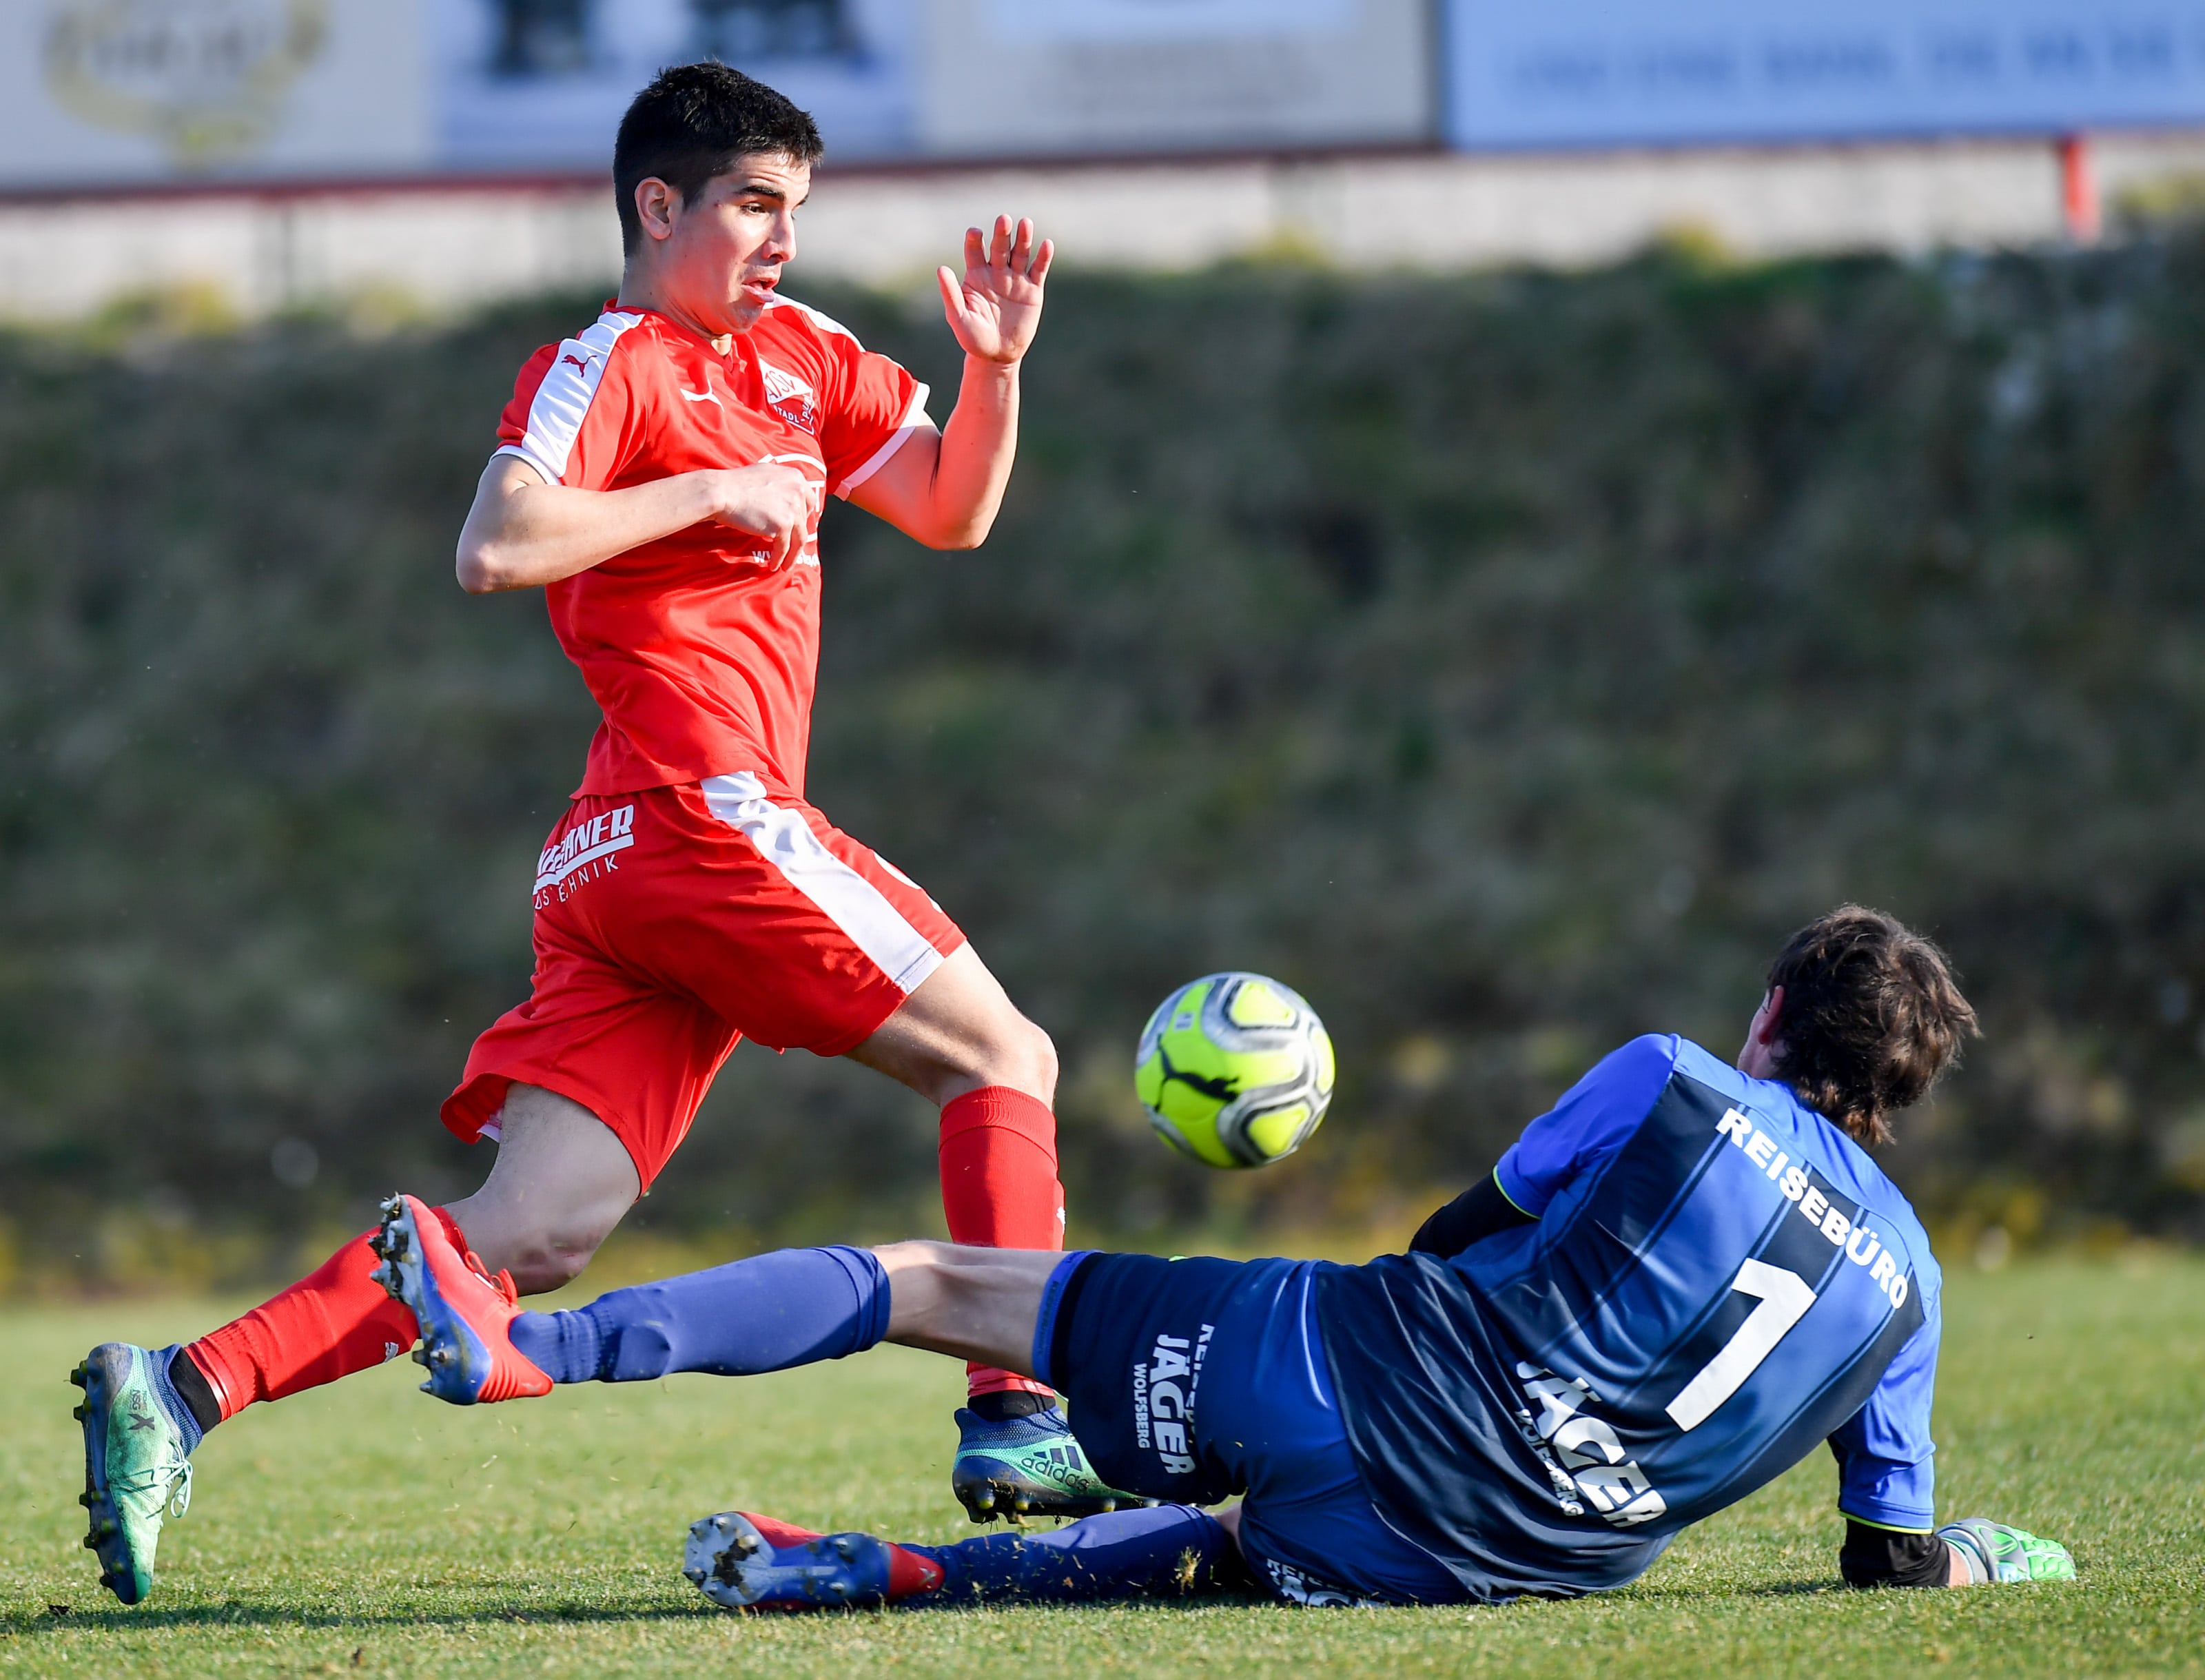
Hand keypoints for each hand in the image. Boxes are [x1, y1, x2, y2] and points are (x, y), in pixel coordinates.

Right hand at [705, 462, 816, 572]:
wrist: (721, 492)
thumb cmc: (735, 484)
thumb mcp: (765, 473)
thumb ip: (780, 483)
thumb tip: (786, 496)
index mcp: (795, 477)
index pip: (809, 502)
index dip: (803, 517)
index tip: (798, 528)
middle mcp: (798, 491)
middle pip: (804, 522)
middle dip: (797, 537)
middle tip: (792, 549)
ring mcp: (792, 508)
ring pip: (798, 539)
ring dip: (792, 555)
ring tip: (785, 565)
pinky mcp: (782, 525)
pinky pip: (784, 548)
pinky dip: (779, 559)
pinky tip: (773, 565)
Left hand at [938, 215, 1052, 365]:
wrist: (997, 356)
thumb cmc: (973, 339)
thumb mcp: (959, 318)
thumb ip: (951, 294)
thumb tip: (941, 269)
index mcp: (976, 275)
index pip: (975, 251)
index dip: (975, 240)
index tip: (975, 232)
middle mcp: (996, 272)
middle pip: (1000, 247)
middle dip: (1002, 233)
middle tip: (1003, 219)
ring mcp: (1015, 279)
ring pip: (1020, 253)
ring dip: (1023, 238)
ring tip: (1026, 223)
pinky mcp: (1032, 290)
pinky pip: (1039, 270)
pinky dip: (1043, 257)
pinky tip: (1047, 244)